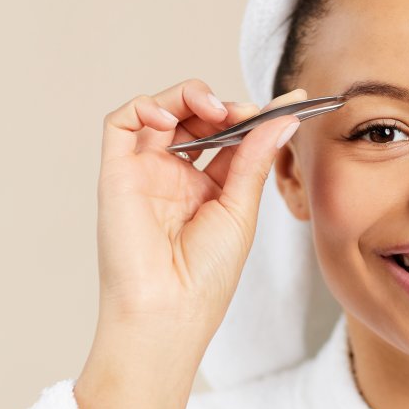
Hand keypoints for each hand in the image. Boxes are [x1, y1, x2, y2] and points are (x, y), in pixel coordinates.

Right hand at [76, 79, 304, 408]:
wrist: (170, 311)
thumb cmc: (206, 276)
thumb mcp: (241, 209)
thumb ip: (256, 158)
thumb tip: (284, 118)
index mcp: (206, 187)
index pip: (229, 135)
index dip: (255, 115)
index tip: (290, 102)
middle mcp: (174, 175)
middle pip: (195, 117)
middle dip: (224, 105)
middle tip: (246, 112)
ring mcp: (145, 172)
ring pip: (161, 110)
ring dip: (189, 97)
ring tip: (215, 110)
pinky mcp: (117, 172)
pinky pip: (121, 123)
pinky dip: (146, 106)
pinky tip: (171, 117)